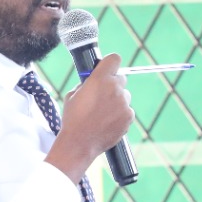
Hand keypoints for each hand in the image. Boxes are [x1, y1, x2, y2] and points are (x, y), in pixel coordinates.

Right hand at [47, 53, 134, 183]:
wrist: (79, 143)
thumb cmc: (73, 119)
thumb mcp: (73, 95)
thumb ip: (86, 84)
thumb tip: (93, 80)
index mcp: (99, 79)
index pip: (115, 59)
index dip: (111, 64)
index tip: (107, 69)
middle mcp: (115, 88)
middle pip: (121, 78)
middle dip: (113, 85)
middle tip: (103, 96)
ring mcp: (124, 103)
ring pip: (125, 96)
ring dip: (117, 101)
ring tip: (103, 114)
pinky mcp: (129, 116)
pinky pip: (127, 110)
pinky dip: (120, 115)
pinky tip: (108, 122)